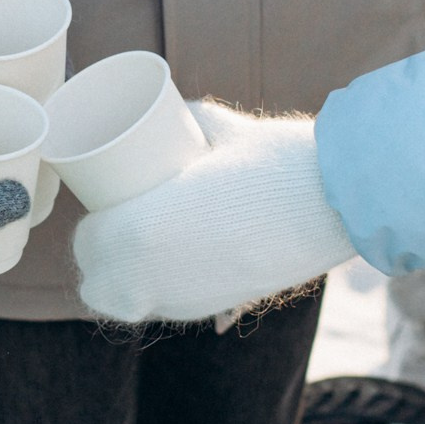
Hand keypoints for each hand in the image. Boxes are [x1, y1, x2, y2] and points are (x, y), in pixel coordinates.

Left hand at [72, 100, 356, 321]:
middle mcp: (153, 278)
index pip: (88, 243)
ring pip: (133, 304)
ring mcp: (187, 301)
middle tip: (118, 223)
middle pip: (101, 284)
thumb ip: (186, 119)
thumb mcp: (217, 128)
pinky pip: (173, 307)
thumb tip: (172, 115)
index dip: (90, 227)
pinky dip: (163, 292)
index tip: (102, 204)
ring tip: (141, 246)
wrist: (336, 201)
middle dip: (102, 258)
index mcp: (137, 234)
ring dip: (128, 281)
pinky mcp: (219, 308)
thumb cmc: (272, 158)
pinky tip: (170, 272)